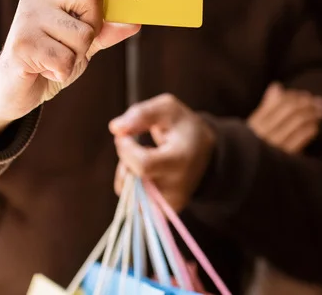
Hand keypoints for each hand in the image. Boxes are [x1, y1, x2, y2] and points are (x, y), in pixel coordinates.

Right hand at [0, 0, 140, 138]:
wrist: (13, 90)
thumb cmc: (50, 60)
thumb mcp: (83, 43)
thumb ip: (106, 30)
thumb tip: (135, 22)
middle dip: (93, 27)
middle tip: (72, 44)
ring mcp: (28, 16)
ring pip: (83, 34)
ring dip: (77, 56)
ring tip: (55, 59)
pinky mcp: (23, 43)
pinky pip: (67, 59)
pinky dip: (63, 71)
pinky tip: (46, 70)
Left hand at [110, 94, 215, 211]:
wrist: (206, 153)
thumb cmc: (183, 126)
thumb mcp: (167, 108)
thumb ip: (141, 114)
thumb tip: (115, 129)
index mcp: (181, 160)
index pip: (143, 164)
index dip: (126, 149)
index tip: (125, 134)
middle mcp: (177, 188)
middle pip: (133, 180)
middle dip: (125, 159)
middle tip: (137, 144)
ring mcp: (170, 204)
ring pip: (129, 193)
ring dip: (128, 173)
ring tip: (145, 157)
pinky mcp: (163, 212)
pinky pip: (134, 202)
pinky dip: (134, 185)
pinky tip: (147, 173)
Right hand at [248, 83, 321, 153]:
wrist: (247, 182)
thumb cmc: (253, 155)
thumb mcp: (255, 132)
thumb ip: (266, 108)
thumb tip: (277, 86)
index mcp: (253, 126)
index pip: (277, 102)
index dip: (294, 96)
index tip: (305, 96)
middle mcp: (261, 135)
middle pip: (289, 110)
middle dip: (307, 103)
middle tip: (319, 103)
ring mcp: (273, 147)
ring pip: (298, 121)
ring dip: (312, 114)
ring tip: (320, 114)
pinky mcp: (285, 159)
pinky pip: (301, 138)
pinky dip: (310, 129)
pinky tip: (315, 128)